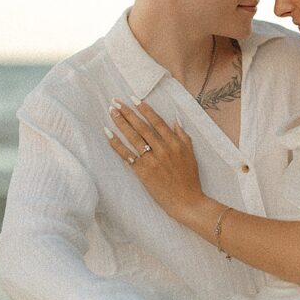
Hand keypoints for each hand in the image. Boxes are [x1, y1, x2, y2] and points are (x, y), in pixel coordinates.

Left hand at [106, 99, 203, 219]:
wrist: (186, 201)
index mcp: (175, 143)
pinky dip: (116, 144)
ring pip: (133, 137)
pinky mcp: (143, 171)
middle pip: (142, 126)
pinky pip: (126, 155)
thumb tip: (175, 120)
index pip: (157, 121)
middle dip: (128, 112)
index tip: (134, 98)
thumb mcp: (191, 154)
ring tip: (111, 112)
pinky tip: (108, 134)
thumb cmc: (190, 178)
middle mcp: (163, 149)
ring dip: (121, 123)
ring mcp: (152, 160)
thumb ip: (183, 136)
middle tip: (116, 102)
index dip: (145, 109)